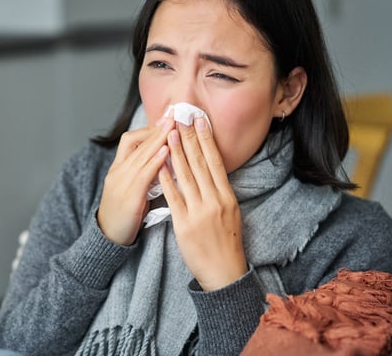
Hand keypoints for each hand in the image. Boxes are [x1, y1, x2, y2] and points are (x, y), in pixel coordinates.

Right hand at [97, 116, 173, 245]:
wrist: (108, 238)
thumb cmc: (124, 215)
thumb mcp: (132, 189)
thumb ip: (145, 175)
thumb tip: (165, 161)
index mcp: (118, 169)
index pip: (130, 140)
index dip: (148, 130)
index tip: (166, 121)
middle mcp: (118, 172)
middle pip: (137, 143)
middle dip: (157, 128)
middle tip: (174, 115)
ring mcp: (121, 183)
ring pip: (141, 155)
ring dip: (159, 139)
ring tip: (174, 127)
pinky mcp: (129, 196)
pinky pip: (143, 174)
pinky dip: (156, 160)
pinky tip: (167, 152)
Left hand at [159, 117, 247, 290]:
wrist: (224, 272)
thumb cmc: (227, 243)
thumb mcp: (231, 213)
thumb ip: (220, 191)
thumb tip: (213, 169)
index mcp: (227, 197)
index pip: (215, 162)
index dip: (207, 140)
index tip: (200, 121)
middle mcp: (214, 201)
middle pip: (200, 164)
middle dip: (189, 139)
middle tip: (181, 119)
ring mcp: (199, 212)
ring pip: (186, 176)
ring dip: (176, 153)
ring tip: (169, 134)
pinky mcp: (184, 224)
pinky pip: (173, 197)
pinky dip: (166, 179)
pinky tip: (160, 164)